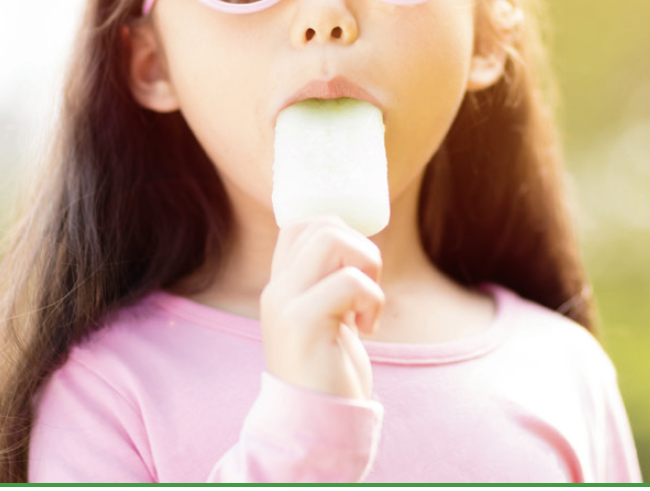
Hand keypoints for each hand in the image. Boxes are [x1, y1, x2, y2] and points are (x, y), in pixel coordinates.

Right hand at [260, 216, 384, 399]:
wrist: (313, 426)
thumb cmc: (328, 375)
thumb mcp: (324, 320)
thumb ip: (328, 286)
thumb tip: (360, 248)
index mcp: (280, 286)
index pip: (300, 224)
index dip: (339, 232)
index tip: (356, 273)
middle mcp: (277, 289)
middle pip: (322, 224)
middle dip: (360, 247)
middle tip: (367, 289)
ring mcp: (286, 303)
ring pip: (333, 239)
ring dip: (367, 266)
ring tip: (366, 305)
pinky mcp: (305, 322)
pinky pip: (351, 281)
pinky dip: (372, 299)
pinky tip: (366, 329)